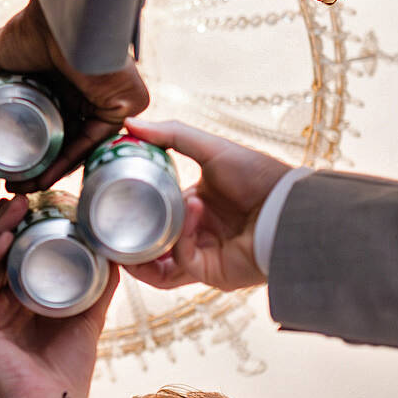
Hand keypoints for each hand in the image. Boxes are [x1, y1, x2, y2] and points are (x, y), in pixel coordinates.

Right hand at [0, 0, 148, 190]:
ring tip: (23, 187)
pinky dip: (69, 161)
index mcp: (60, 83)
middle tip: (9, 184)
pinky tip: (44, 178)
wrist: (63, 19)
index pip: (44, 124)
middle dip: (35, 167)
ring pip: (75, 145)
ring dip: (50, 171)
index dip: (23, 149)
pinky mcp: (123, 106)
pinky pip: (94, 140)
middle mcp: (83, 94)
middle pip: (59, 140)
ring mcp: (104, 101)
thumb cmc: (30, 30)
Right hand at [0, 198, 119, 397]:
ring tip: (16, 203)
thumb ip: (99, 288)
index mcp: (18, 306)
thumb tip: (116, 254)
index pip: (16, 258)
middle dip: (8, 223)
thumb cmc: (68, 370)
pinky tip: (4, 234)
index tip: (39, 202)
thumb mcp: (87, 318)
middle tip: (23, 194)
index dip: (24, 230)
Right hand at [118, 118, 292, 291]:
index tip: (112, 194)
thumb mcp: (210, 148)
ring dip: (142, 251)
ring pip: (156, 268)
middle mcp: (195, 235)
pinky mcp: (209, 273)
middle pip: (149, 248)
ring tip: (133, 229)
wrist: (287, 204)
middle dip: (127, 241)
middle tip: (110, 222)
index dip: (132, 210)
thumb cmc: (258, 176)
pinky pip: (180, 260)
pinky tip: (191, 208)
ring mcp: (201, 257)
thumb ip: (171, 135)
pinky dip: (180, 235)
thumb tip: (130, 124)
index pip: (153, 216)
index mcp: (194, 208)